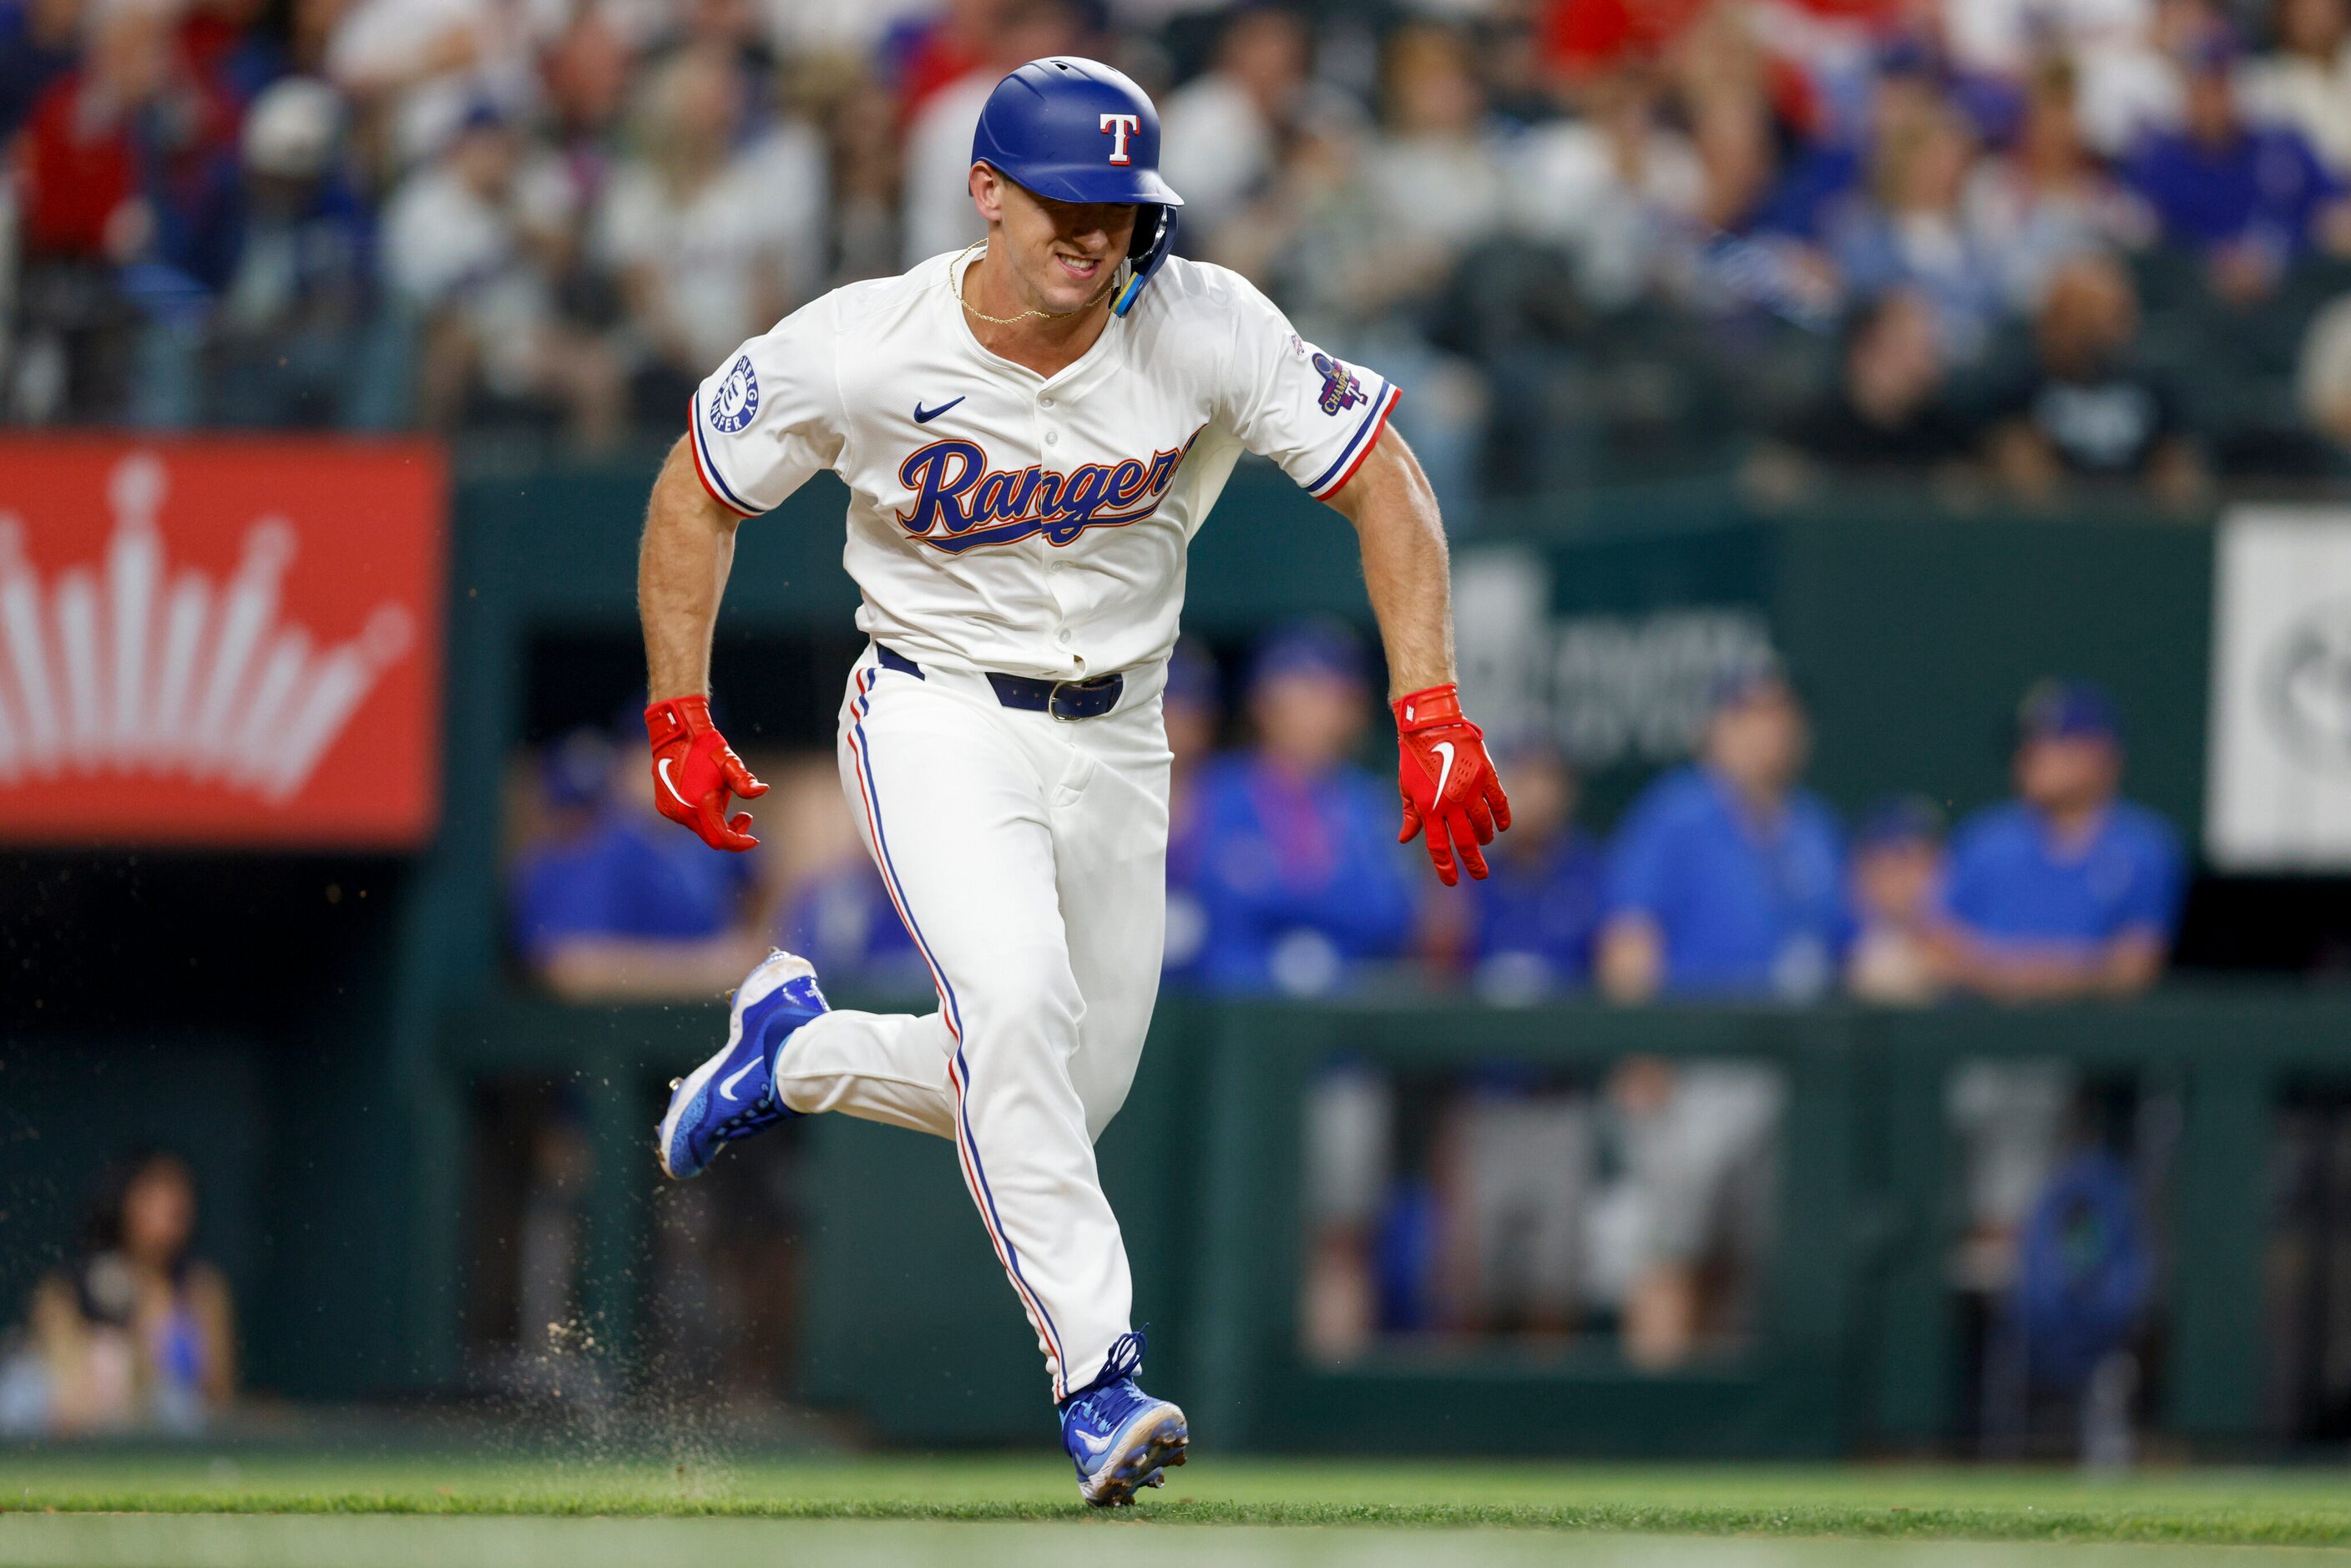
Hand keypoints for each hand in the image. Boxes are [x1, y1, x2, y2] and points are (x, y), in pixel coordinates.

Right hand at [644, 695, 767, 850]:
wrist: (675, 732)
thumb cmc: (705, 746)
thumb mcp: (728, 762)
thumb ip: (744, 780)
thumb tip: (762, 790)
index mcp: (698, 804)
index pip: (721, 838)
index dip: (739, 843)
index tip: (754, 840)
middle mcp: (681, 812)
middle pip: (711, 837)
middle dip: (732, 832)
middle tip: (746, 816)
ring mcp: (670, 810)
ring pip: (700, 828)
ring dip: (717, 822)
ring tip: (726, 798)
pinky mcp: (665, 805)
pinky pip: (688, 819)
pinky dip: (703, 816)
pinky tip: (710, 797)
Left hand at [1391, 683, 1509, 885]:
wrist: (1431, 724)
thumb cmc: (1414, 757)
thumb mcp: (1406, 787)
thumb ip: (1410, 815)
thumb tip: (1405, 839)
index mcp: (1428, 808)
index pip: (1438, 846)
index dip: (1446, 867)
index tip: (1453, 882)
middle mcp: (1450, 803)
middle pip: (1464, 842)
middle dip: (1473, 863)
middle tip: (1481, 875)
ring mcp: (1470, 790)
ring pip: (1483, 824)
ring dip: (1485, 837)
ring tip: (1485, 842)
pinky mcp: (1486, 776)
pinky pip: (1498, 803)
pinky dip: (1502, 817)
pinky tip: (1502, 826)